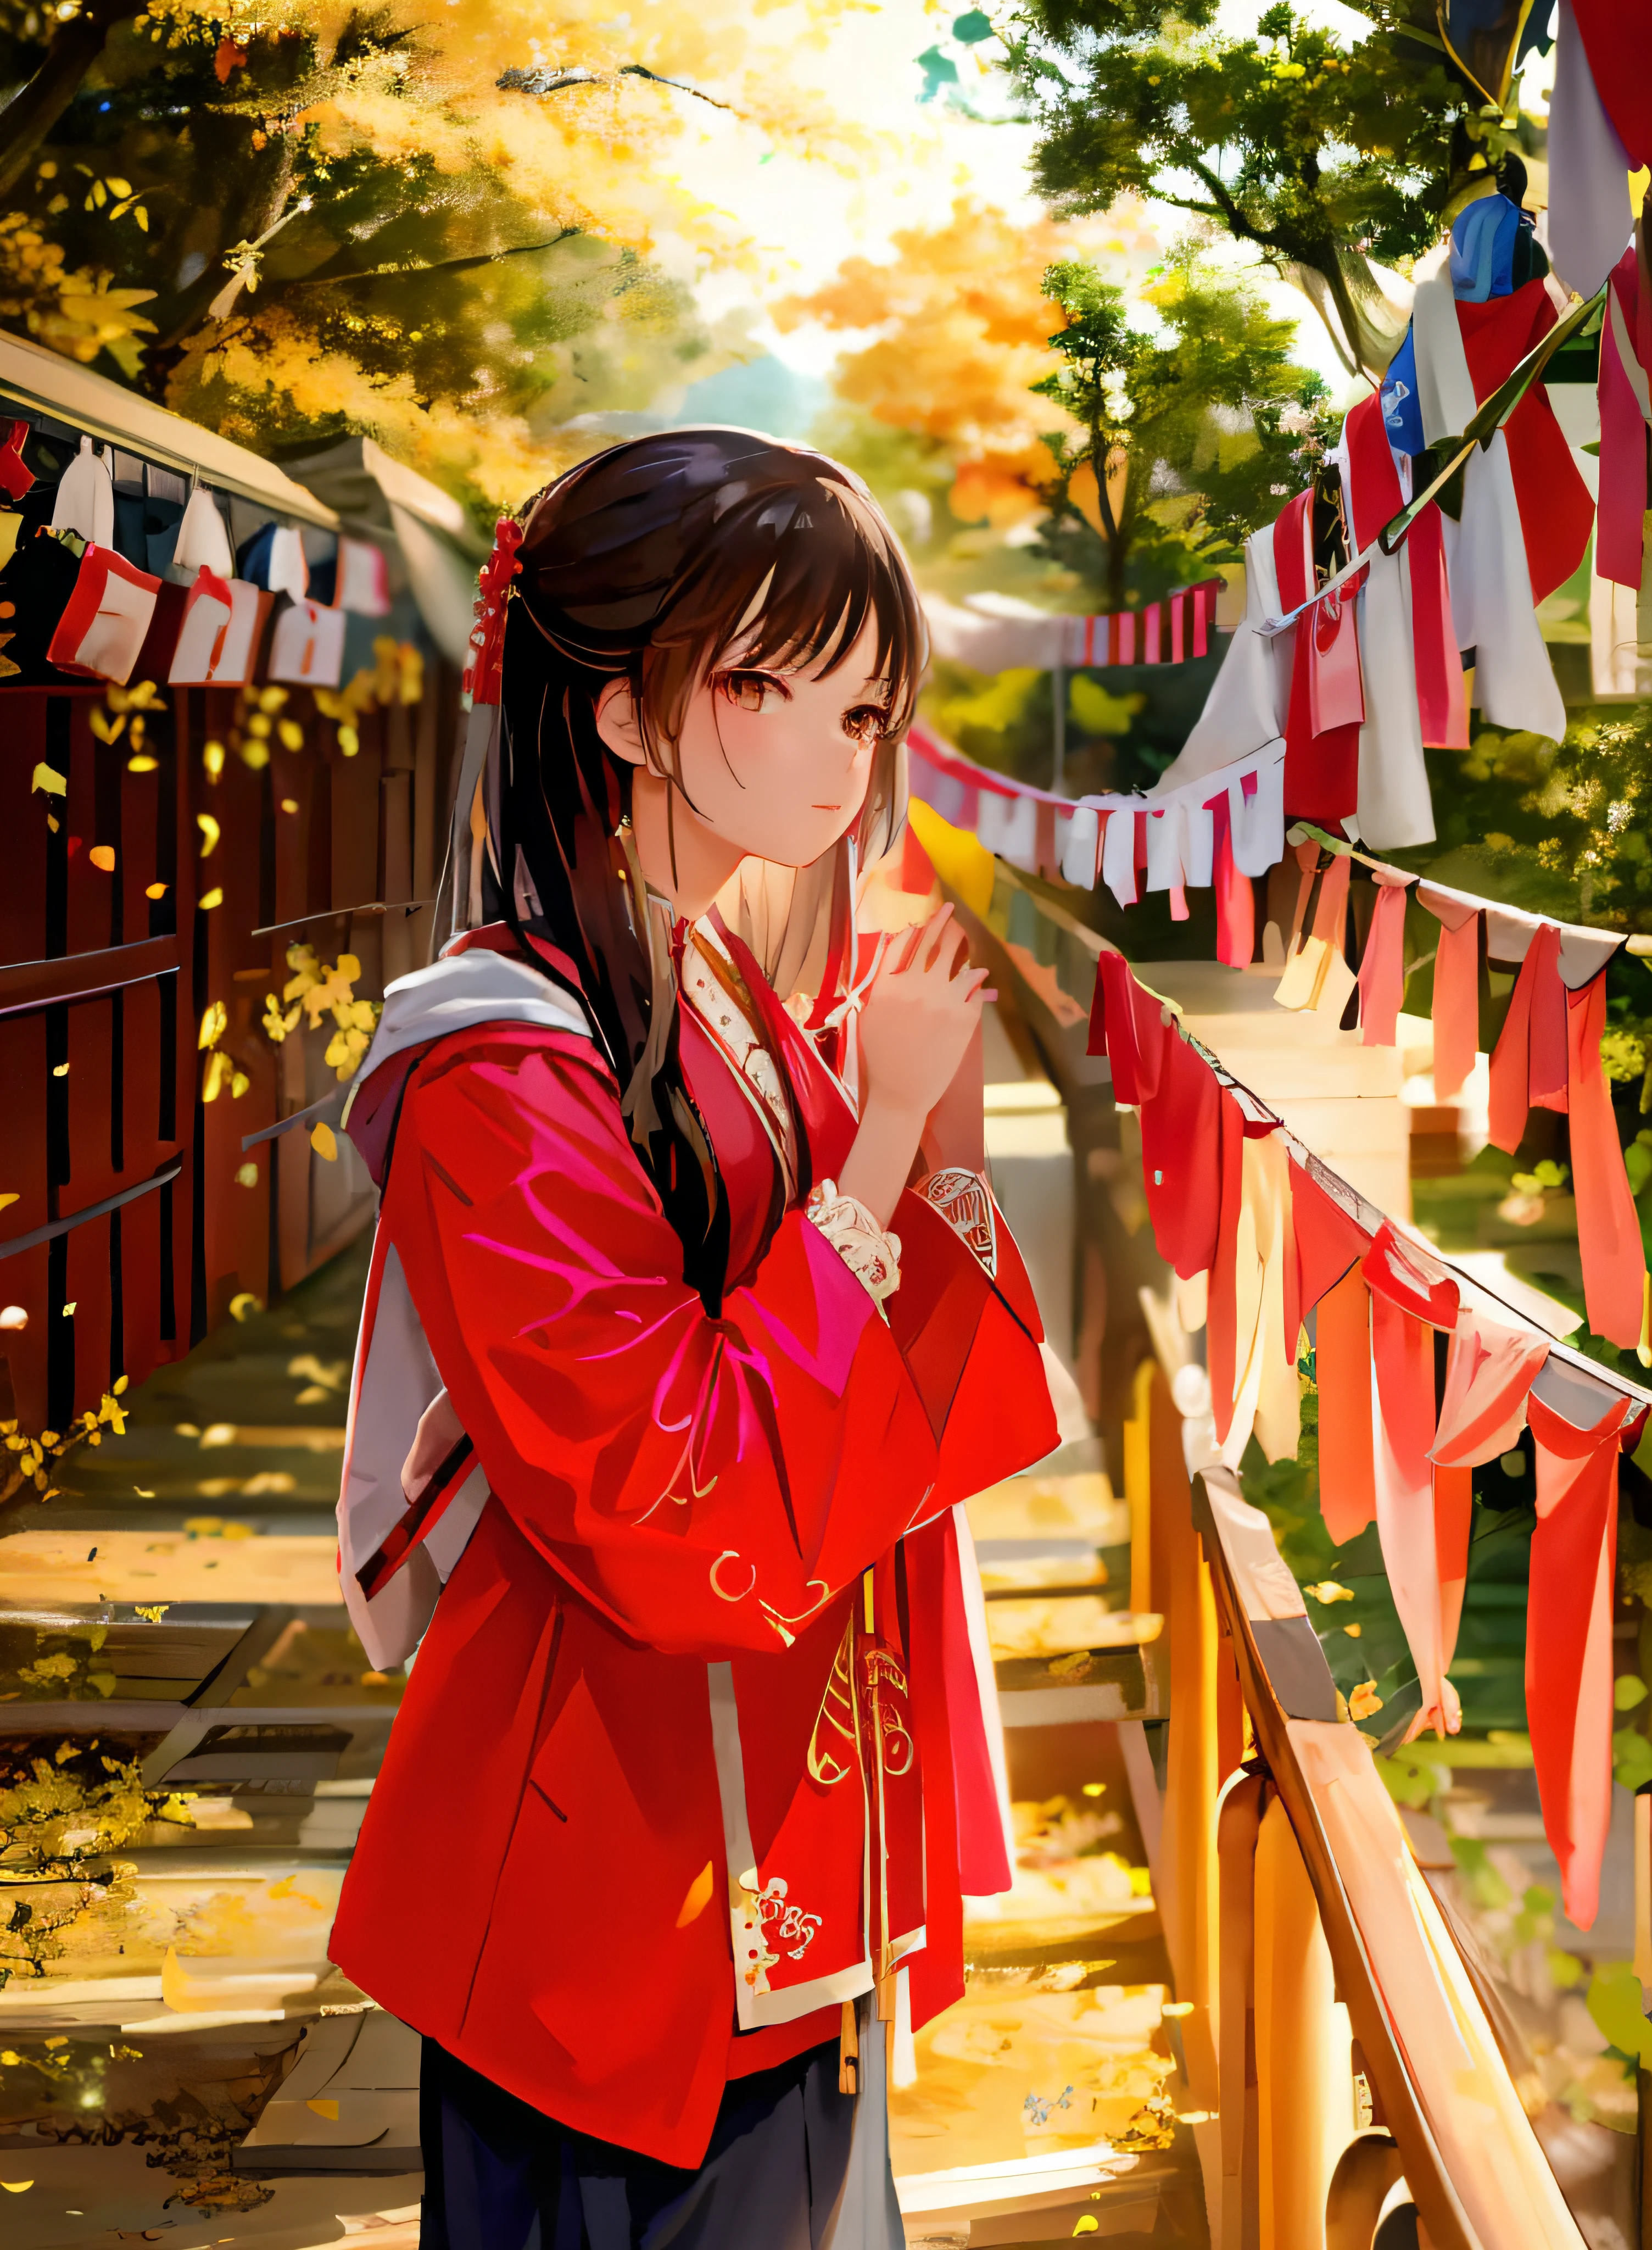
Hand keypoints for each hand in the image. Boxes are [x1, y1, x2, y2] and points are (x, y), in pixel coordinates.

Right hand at [856, 906, 988, 1124]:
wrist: (902, 1093)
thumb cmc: (882, 1058)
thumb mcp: (871, 1016)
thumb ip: (884, 984)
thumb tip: (898, 954)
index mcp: (888, 987)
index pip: (904, 944)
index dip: (918, 926)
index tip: (927, 916)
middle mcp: (916, 987)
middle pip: (934, 944)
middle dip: (945, 923)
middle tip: (952, 913)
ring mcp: (943, 1001)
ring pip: (959, 961)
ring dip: (963, 947)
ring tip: (965, 939)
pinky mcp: (965, 1017)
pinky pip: (975, 989)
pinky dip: (976, 982)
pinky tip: (978, 977)